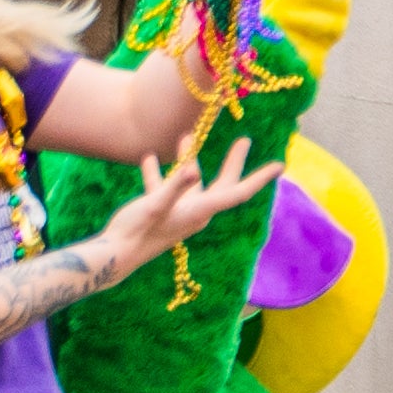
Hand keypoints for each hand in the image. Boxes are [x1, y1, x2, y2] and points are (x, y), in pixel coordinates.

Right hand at [81, 140, 282, 280]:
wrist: (113, 256)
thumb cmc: (135, 232)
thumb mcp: (155, 204)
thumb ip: (174, 185)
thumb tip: (192, 167)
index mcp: (199, 210)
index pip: (237, 192)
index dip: (259, 178)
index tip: (280, 165)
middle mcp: (194, 212)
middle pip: (221, 185)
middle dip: (232, 162)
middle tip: (244, 141)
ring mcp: (178, 213)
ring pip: (192, 182)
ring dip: (190, 159)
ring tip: (187, 136)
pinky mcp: (161, 213)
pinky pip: (166, 188)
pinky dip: (160, 173)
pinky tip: (149, 158)